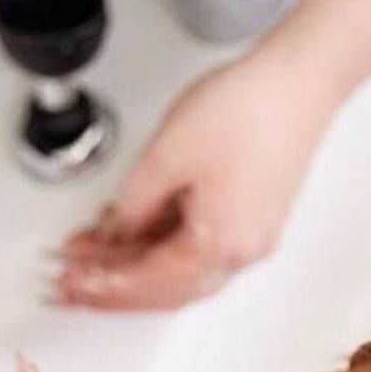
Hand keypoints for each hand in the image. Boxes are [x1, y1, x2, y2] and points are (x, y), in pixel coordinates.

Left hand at [52, 50, 338, 309]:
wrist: (298, 82)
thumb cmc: (248, 110)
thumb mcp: (166, 155)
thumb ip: (133, 204)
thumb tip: (114, 234)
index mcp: (220, 245)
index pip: (151, 281)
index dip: (104, 283)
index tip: (71, 281)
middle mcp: (242, 253)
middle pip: (168, 289)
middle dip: (117, 286)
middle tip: (74, 282)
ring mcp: (251, 238)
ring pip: (183, 271)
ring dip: (137, 265)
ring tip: (93, 252)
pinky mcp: (254, 219)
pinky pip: (200, 248)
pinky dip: (163, 246)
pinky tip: (134, 233)